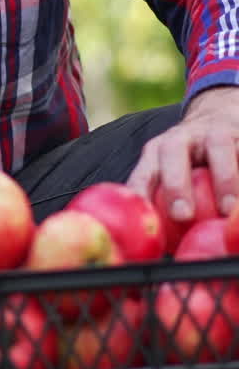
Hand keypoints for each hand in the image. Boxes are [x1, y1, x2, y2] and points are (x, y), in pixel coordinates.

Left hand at [127, 86, 238, 221]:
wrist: (218, 117)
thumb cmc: (191, 162)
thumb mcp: (172, 175)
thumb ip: (167, 205)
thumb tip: (170, 251)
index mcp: (158, 151)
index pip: (143, 172)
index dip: (139, 193)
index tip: (143, 220)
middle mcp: (182, 137)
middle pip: (172, 152)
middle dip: (175, 184)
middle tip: (182, 215)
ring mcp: (212, 132)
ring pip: (217, 146)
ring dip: (224, 178)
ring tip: (228, 209)